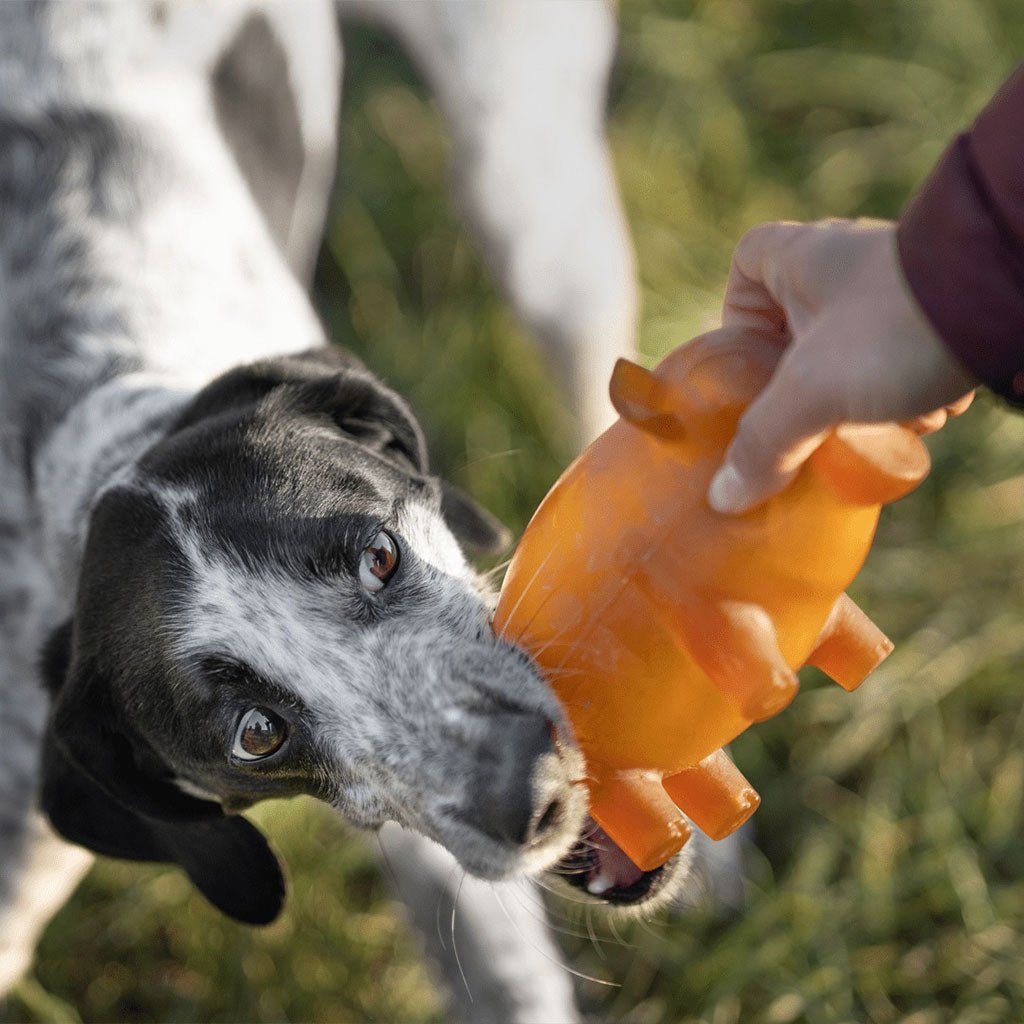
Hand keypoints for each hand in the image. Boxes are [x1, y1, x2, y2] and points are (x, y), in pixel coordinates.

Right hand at [707, 219, 976, 513]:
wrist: (1016, 298)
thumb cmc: (896, 328)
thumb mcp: (813, 392)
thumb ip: (764, 444)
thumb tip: (724, 498)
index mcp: (801, 257)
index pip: (748, 262)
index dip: (738, 314)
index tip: (747, 361)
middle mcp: (849, 263)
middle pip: (800, 325)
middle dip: (807, 383)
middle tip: (812, 418)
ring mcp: (900, 286)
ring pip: (854, 348)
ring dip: (862, 396)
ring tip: (882, 423)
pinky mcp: (942, 311)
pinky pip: (904, 356)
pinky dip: (908, 391)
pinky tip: (925, 411)